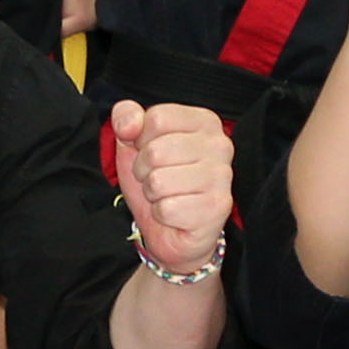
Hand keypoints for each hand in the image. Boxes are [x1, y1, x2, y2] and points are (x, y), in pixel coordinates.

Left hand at [109, 98, 234, 273]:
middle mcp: (220, 145)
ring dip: (152, 194)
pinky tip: (176, 214)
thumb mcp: (134, 144)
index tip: (151, 152)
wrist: (173, 231)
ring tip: (167, 196)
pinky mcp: (217, 207)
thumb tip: (128, 123)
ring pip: (158, 181)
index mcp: (204, 121)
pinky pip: (166, 209)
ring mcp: (222, 177)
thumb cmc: (159, 182)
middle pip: (155, 151)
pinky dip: (162, 214)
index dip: (141, 140)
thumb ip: (126, 117)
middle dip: (144, 170)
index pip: (157, 118)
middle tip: (158, 179)